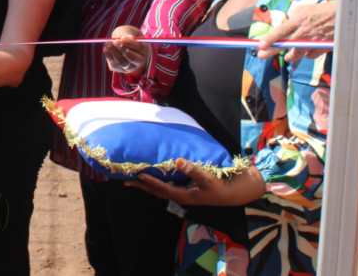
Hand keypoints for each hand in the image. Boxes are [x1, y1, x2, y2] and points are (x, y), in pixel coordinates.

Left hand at [104, 26, 148, 75]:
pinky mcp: (121, 69)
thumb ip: (128, 33)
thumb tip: (127, 37)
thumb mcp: (128, 30)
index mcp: (144, 49)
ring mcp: (131, 67)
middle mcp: (139, 60)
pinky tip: (106, 49)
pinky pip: (115, 65)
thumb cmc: (126, 35)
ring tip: (108, 43)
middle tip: (115, 42)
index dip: (131, 43)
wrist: (121, 43)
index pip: (139, 48)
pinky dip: (109, 57)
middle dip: (123, 49)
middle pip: (132, 58)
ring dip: (114, 53)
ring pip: (122, 62)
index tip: (123, 39)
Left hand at [125, 159, 265, 206]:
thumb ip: (193, 170)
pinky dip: (155, 183)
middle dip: (141, 186)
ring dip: (146, 185)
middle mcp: (180, 195)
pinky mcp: (185, 189)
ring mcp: (182, 193)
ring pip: (159, 189)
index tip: (138, 175)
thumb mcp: (208, 179)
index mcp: (184, 195)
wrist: (232, 192)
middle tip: (125, 182)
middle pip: (156, 191)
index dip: (150, 182)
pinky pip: (166, 186)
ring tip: (132, 179)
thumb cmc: (220, 186)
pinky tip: (150, 178)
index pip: (162, 188)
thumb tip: (179, 161)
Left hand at [257, 0, 335, 61]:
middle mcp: (305, 32)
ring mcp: (314, 41)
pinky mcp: (322, 48)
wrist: (344, 15)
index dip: (270, 39)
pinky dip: (307, 53)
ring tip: (287, 55)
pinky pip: (309, 56)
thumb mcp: (304, 9)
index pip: (281, 31)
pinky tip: (308, 49)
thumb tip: (283, 29)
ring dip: (290, 55)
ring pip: (296, 54)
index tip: (259, 46)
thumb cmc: (321, 10)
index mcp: (299, 20)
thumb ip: (292, 19)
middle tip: (261, 55)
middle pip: (285, 45)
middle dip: (271, 51)